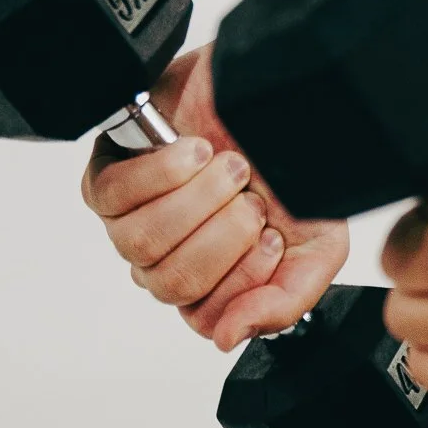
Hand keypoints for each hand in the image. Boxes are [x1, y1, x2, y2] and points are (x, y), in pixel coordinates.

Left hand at [81, 43, 349, 348]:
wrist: (278, 91)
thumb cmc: (293, 165)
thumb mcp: (319, 245)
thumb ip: (285, 302)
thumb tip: (229, 337)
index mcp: (214, 281)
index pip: (205, 319)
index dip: (242, 281)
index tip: (273, 239)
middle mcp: (168, 256)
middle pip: (172, 284)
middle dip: (223, 238)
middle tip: (253, 199)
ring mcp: (133, 220)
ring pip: (142, 243)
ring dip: (196, 200)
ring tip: (230, 167)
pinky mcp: (108, 174)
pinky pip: (114, 197)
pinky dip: (163, 173)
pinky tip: (195, 150)